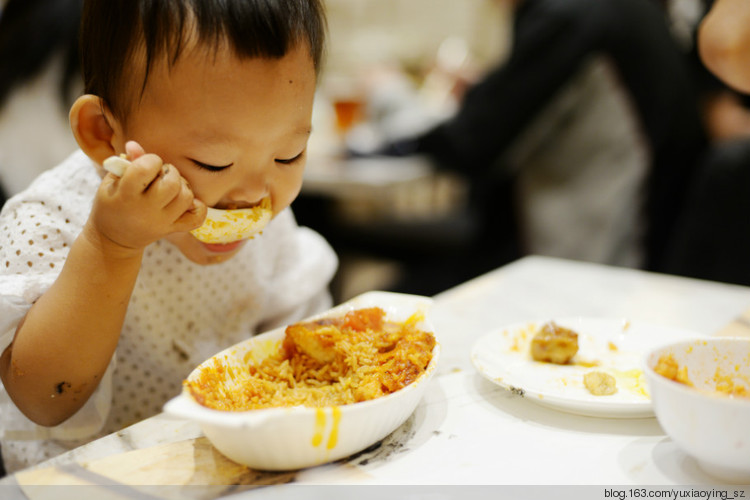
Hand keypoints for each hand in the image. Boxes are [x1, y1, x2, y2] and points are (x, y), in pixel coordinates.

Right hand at [87, 141, 206, 251]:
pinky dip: (198, 208)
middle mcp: (145, 210)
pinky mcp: (172, 230)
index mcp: (125, 195)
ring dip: (182, 187)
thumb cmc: (112, 204)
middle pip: (172, 183)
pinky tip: (186, 202)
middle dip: (170, 172)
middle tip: (160, 175)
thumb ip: (126, 163)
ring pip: (186, 197)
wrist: (113, 239)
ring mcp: (161, 222)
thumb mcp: (112, 182)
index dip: (151, 160)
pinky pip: (196, 219)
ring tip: (170, 188)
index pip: (145, 168)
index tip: (146, 164)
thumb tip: (134, 145)